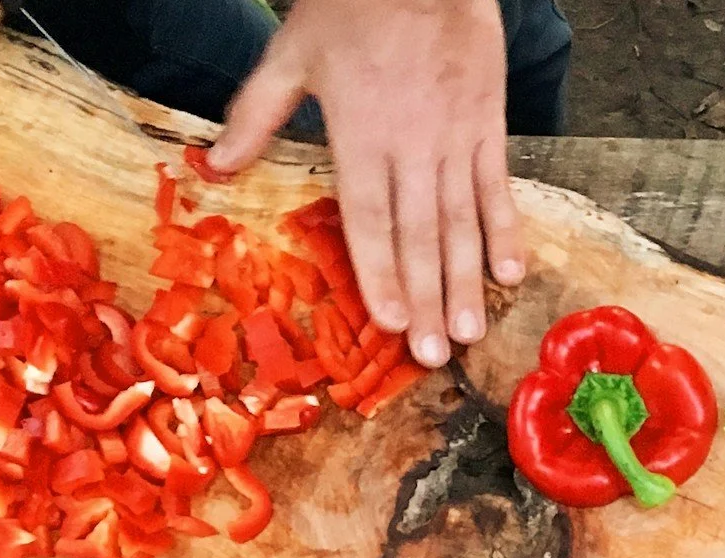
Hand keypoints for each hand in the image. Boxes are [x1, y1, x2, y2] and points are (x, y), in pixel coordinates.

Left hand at [211, 0, 526, 368]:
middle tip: (432, 355)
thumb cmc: (352, 4)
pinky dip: (505, 232)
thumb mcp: (293, 51)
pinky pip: (498, 189)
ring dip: (465, 282)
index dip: (379, 272)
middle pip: (419, 235)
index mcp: (360, 132)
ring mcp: (456, 139)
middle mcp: (412, 145)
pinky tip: (509, 274)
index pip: (369, 217)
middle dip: (425, 298)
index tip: (387, 322)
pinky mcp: (490, 126)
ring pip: (461, 223)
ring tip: (467, 333)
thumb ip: (257, 112)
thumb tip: (216, 165)